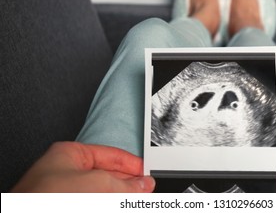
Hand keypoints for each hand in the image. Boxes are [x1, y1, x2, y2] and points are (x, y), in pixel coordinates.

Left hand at [11, 141, 154, 192]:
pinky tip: (123, 203)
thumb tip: (143, 185)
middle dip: (129, 183)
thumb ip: (123, 184)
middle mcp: (68, 173)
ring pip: (103, 192)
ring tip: (139, 200)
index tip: (147, 174)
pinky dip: (112, 202)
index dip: (132, 164)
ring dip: (122, 196)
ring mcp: (67, 193)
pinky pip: (97, 201)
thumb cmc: (44, 198)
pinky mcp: (67, 205)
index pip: (110, 155)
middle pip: (108, 175)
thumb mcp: (96, 184)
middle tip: (146, 191)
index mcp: (70, 155)